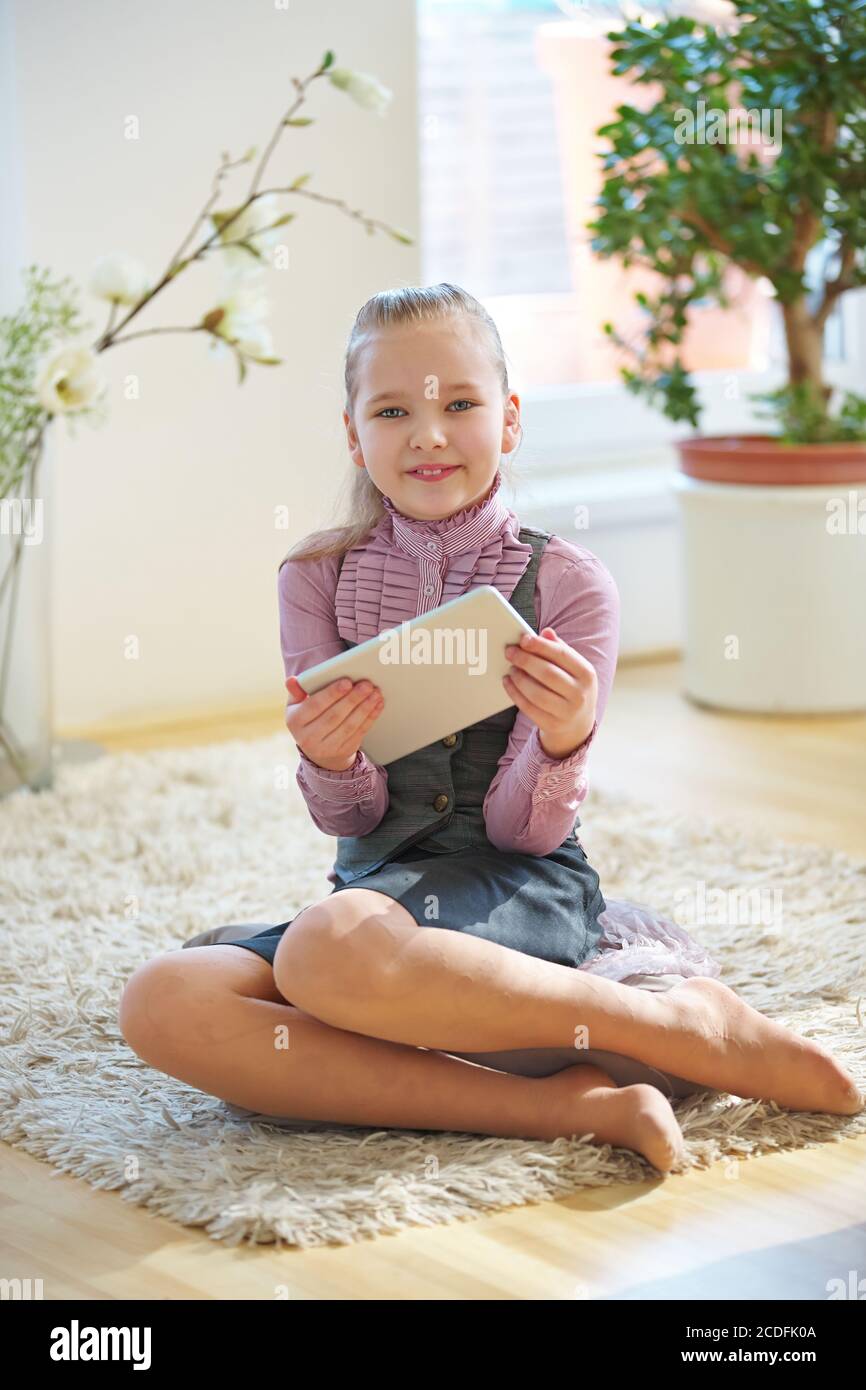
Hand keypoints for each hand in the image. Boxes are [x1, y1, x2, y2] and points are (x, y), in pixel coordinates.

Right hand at [284, 673, 384, 771]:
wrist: (317, 750)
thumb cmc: (308, 719)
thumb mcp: (296, 706)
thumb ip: (296, 691)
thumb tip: (292, 680)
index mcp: (295, 722)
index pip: (314, 706)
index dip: (332, 694)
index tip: (347, 682)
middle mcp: (309, 738)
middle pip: (335, 716)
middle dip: (353, 699)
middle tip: (366, 684)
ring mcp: (327, 747)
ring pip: (350, 725)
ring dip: (365, 707)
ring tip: (375, 692)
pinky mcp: (344, 751)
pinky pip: (360, 732)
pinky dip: (371, 717)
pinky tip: (377, 704)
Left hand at [502, 627, 597, 758]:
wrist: (578, 723)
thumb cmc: (572, 687)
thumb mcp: (574, 668)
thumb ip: (560, 649)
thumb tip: (546, 632)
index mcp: (587, 674)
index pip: (562, 655)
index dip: (541, 646)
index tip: (523, 639)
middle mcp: (580, 694)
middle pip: (548, 673)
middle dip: (525, 660)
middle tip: (510, 652)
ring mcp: (567, 712)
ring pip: (537, 693)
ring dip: (519, 678)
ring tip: (511, 668)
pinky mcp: (552, 725)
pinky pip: (529, 708)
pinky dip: (515, 694)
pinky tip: (508, 682)